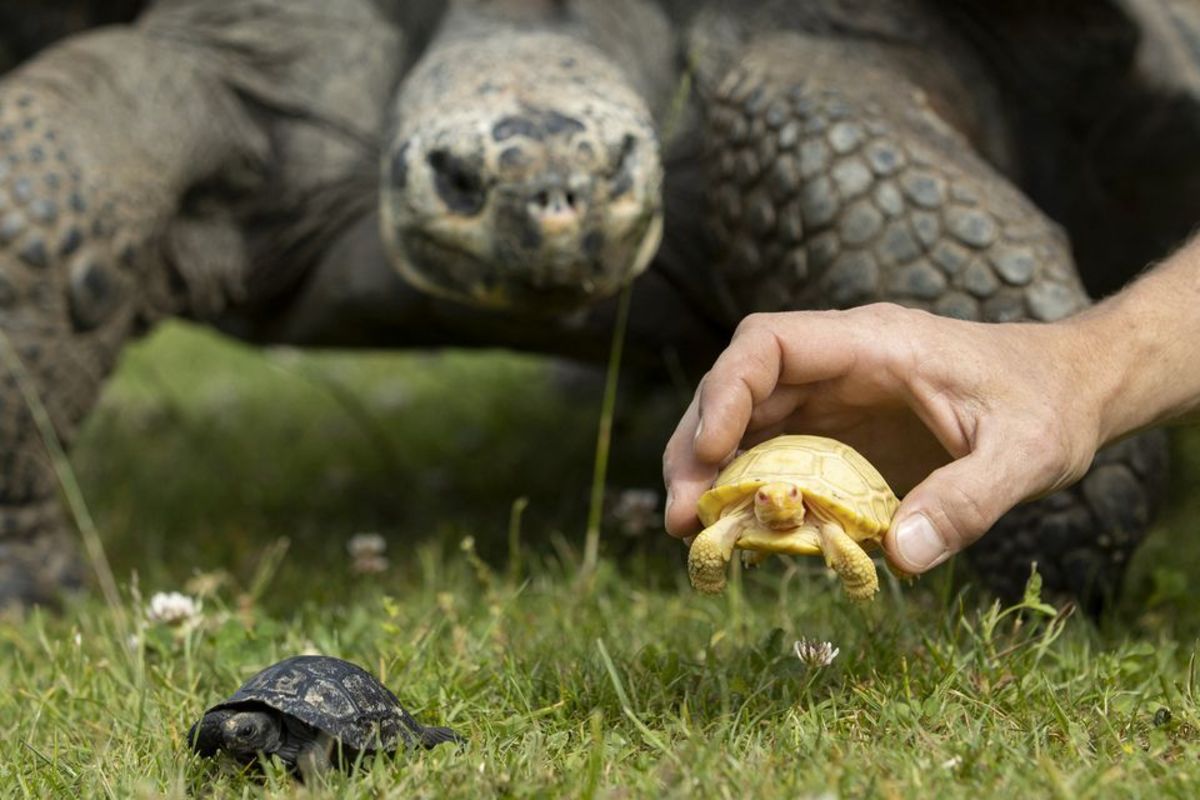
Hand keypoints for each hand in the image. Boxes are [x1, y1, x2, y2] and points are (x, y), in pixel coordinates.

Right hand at [662, 303, 1106, 573]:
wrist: (1070, 391)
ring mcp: (836, 398)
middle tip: (682, 514)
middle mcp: (840, 365)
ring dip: (713, 472)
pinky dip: (753, 491)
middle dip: (698, 445)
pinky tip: (742, 533)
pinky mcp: (841, 432)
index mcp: (873, 345)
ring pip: (748, 422)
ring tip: (692, 530)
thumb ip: (968, 501)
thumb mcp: (1025, 456)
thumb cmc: (1048, 407)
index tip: (708, 452)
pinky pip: (779, 455)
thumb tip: (902, 558)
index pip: (769, 343)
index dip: (726, 391)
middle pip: (739, 388)